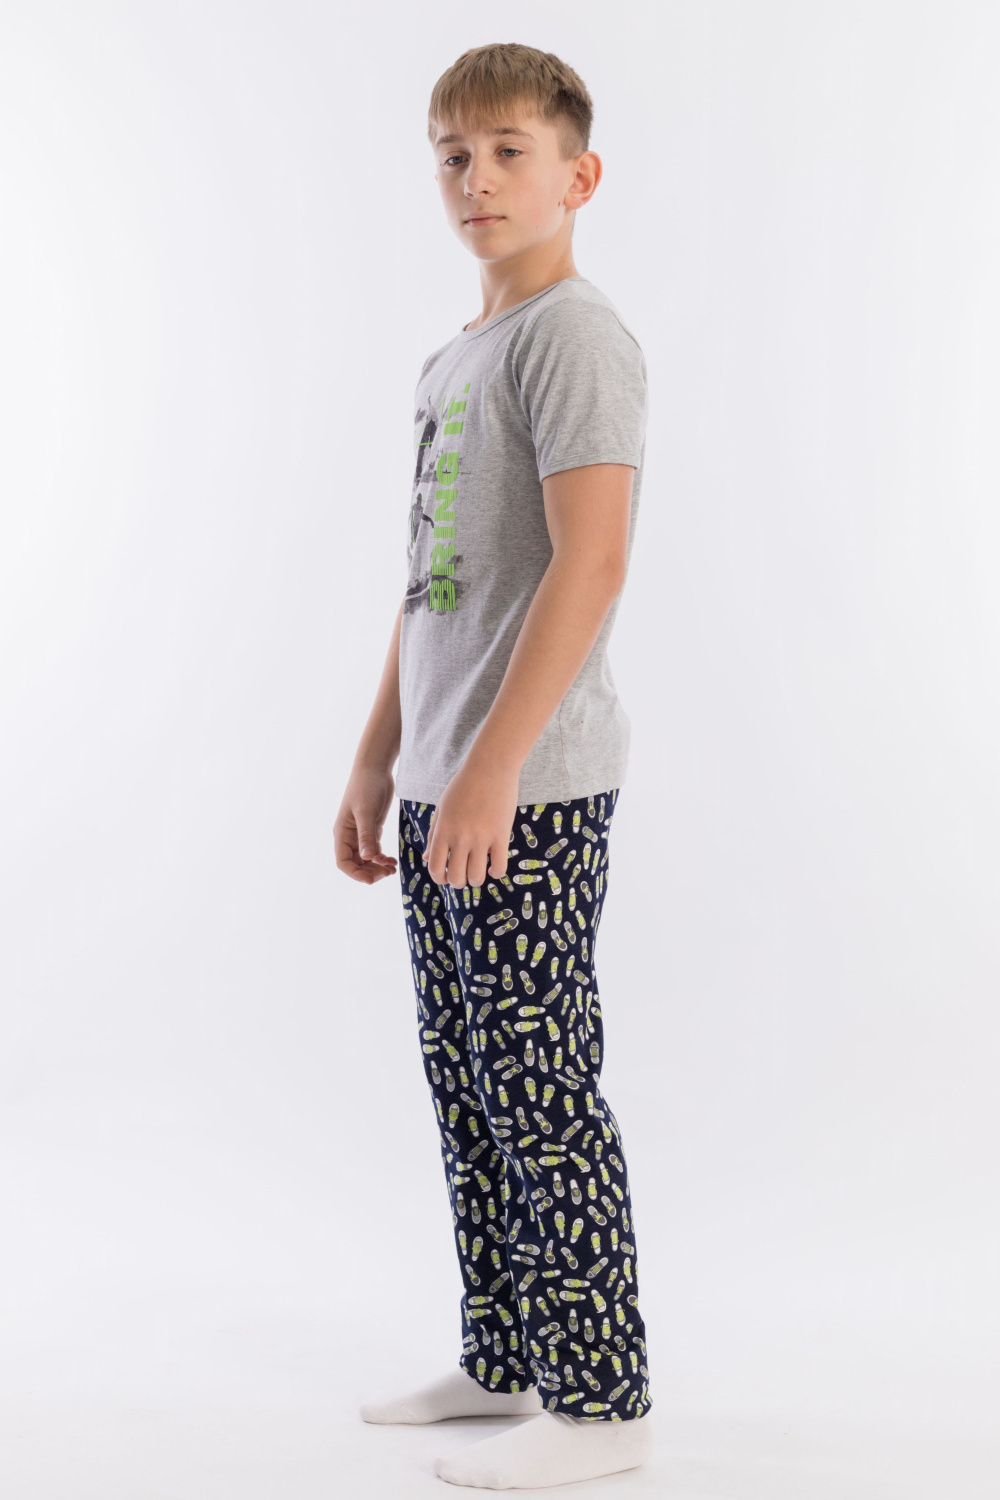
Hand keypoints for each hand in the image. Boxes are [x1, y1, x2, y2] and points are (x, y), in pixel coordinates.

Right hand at [334, 765, 398, 884]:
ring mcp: (361, 834)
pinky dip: (382, 858)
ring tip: (392, 869)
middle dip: (370, 872)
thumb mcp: (366, 812)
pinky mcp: (372, 829)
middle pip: (356, 864)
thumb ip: (367, 835)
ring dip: (377, 867)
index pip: (343, 862)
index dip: (356, 874)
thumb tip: (368, 857)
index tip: (372, 880)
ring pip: (366, 859)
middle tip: (388, 873)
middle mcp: (349, 836)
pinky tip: (392, 861)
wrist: (375, 769)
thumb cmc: (366, 787)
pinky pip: (375, 851)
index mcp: (342, 833)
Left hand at [423, 759, 520, 887]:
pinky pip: (500, 867)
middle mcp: (460, 837)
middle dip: (458, 882)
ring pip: (477, 876)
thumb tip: (427, 858)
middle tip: (464, 875)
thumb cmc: (464, 785)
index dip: (439, 879)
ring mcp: (481, 838)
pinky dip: (496, 872)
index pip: (435, 868)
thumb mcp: (442, 808)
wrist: (490, 766)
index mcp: (443, 830)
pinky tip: (494, 866)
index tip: (446, 877)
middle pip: (456, 877)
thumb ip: (434, 834)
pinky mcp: (501, 835)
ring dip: (477, 880)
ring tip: (479, 872)